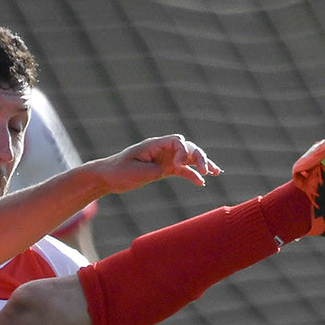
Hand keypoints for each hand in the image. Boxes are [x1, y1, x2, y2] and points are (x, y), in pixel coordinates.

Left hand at [95, 135, 221, 191]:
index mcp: (155, 145)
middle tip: (207, 171)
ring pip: (188, 158)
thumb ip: (153, 169)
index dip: (183, 151)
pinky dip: (192, 175)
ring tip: (216, 172)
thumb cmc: (118, 172)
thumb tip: (170, 169)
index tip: (179, 164)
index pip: (177, 141)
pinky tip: (202, 183)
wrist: (108, 177)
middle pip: (187, 148)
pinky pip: (182, 170)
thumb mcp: (135, 172)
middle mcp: (162, 149)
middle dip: (199, 157)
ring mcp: (164, 159)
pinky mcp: (163, 169)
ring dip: (201, 164)